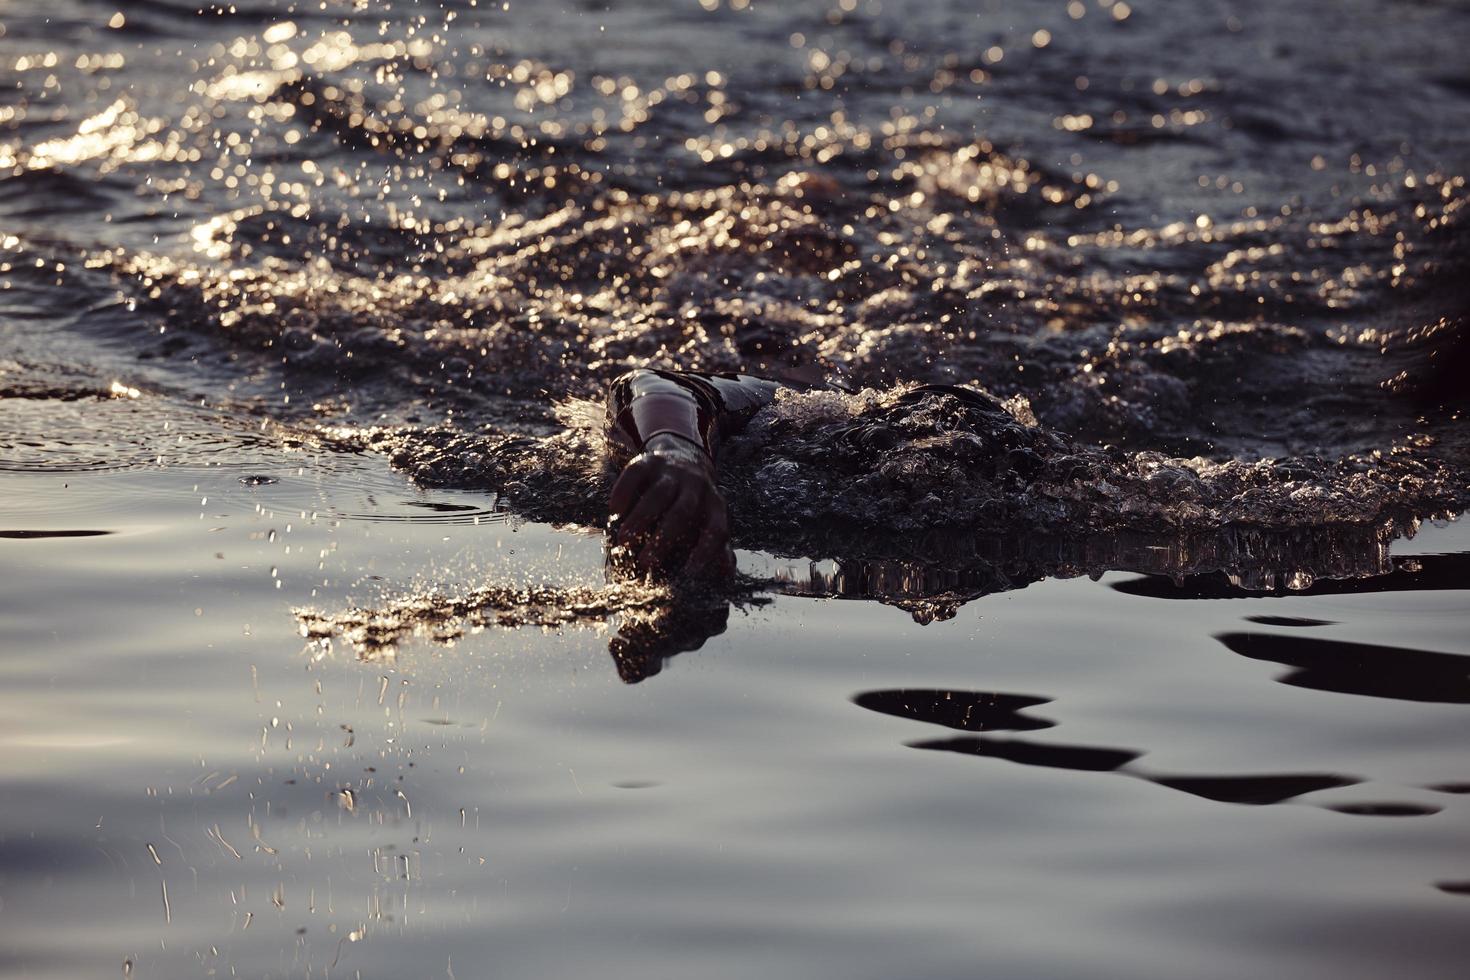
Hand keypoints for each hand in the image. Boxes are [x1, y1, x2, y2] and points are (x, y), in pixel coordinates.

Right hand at [607, 434, 734, 579]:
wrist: (684, 457)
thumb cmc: (696, 504)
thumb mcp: (710, 521)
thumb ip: (718, 548)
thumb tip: (726, 575)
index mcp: (715, 506)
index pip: (716, 529)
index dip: (705, 550)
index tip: (689, 571)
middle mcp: (697, 486)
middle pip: (682, 512)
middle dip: (664, 539)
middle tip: (645, 563)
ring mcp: (674, 471)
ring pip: (659, 494)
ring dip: (640, 519)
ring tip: (623, 541)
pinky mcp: (650, 460)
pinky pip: (636, 473)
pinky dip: (624, 491)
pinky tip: (614, 511)